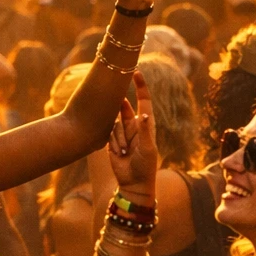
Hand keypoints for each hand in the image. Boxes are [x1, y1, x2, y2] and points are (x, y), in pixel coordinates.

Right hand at [107, 73, 157, 193]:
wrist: (133, 183)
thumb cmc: (145, 166)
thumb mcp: (147, 149)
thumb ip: (144, 131)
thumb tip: (143, 114)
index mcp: (146, 124)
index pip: (144, 101)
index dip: (141, 86)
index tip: (135, 72)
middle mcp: (133, 125)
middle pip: (123, 107)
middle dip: (119, 105)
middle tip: (113, 94)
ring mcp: (122, 133)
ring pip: (114, 124)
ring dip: (118, 137)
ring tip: (124, 152)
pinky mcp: (111, 140)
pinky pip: (108, 134)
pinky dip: (113, 144)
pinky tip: (119, 154)